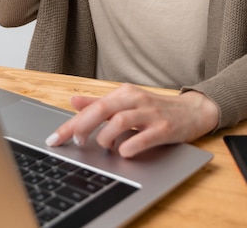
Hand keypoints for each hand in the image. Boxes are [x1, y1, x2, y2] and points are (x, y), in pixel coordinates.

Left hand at [46, 84, 218, 157]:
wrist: (192, 111)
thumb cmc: (155, 109)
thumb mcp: (126, 103)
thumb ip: (99, 103)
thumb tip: (73, 101)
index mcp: (124, 93)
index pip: (92, 106)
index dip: (71, 123)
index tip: (55, 138)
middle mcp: (135, 100)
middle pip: (102, 109)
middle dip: (82, 126)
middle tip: (75, 142)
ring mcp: (150, 114)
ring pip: (121, 120)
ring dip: (106, 137)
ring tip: (104, 146)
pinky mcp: (164, 128)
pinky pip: (144, 137)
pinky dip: (130, 146)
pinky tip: (124, 152)